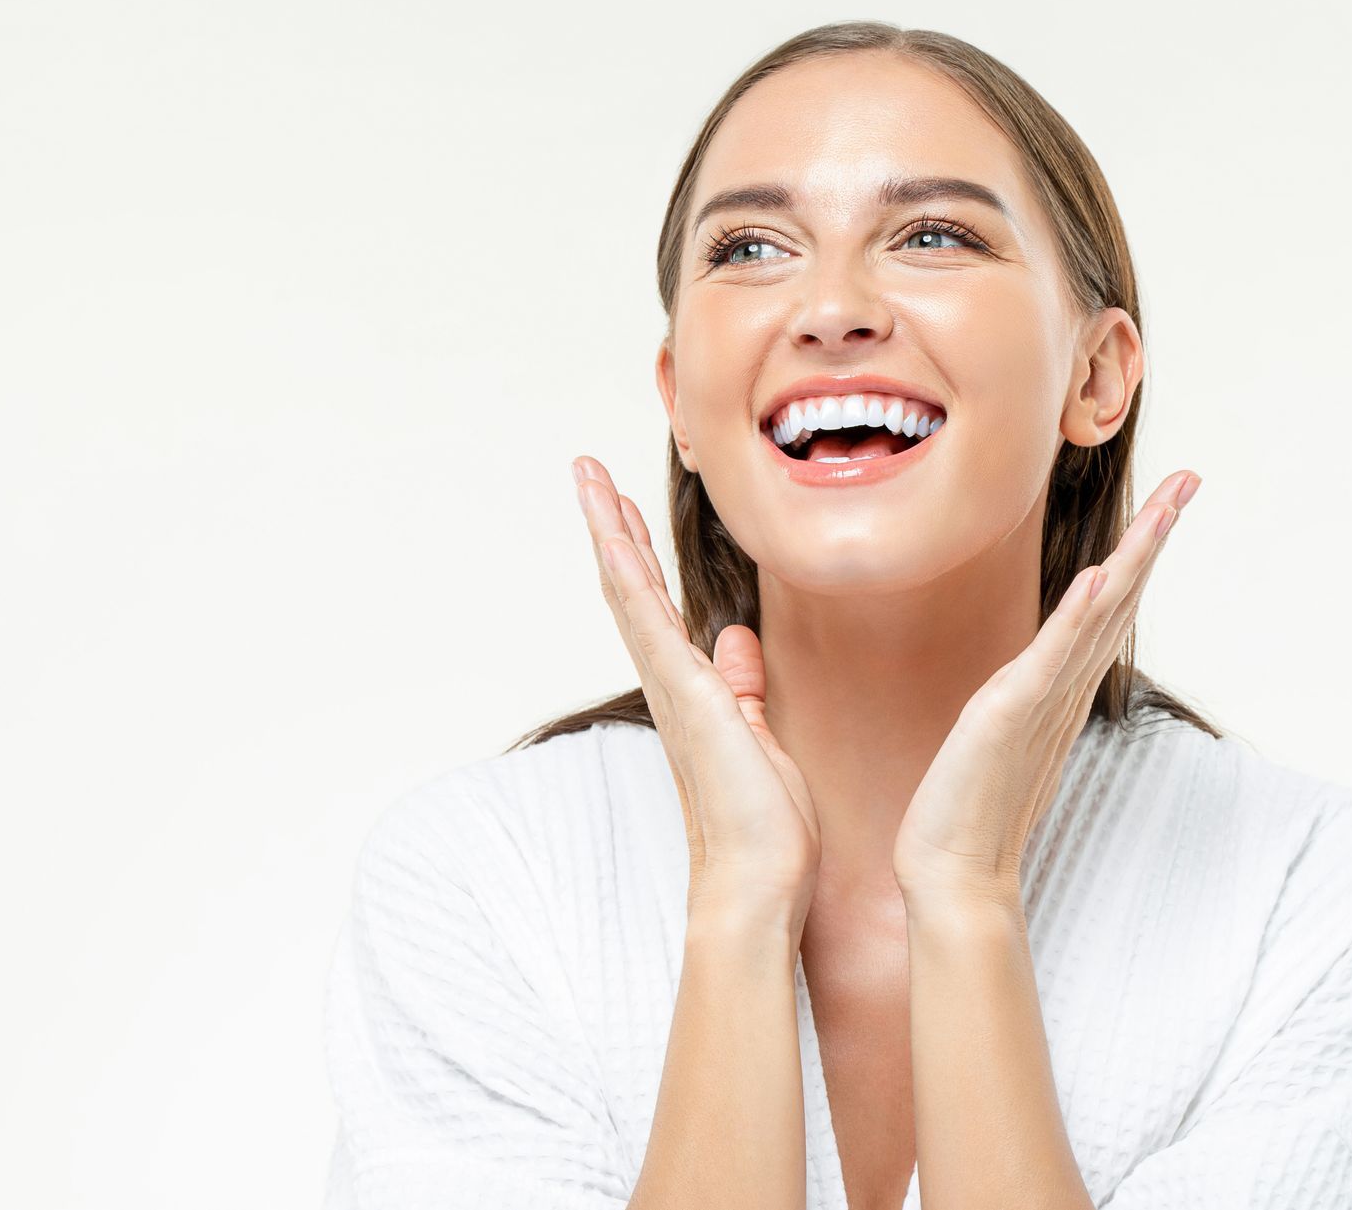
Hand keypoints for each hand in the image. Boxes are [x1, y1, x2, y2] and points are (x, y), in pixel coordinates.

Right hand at [571, 456, 821, 915]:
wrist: (759, 881)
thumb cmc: (765, 825)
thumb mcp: (761, 736)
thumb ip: (743, 687)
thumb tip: (736, 644)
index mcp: (690, 690)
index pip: (656, 607)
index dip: (639, 554)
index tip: (623, 507)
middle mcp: (669, 683)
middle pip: (629, 589)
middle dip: (609, 526)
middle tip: (586, 471)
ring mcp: (671, 687)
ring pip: (628, 592)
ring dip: (608, 530)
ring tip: (587, 476)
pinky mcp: (685, 694)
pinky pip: (647, 622)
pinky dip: (627, 574)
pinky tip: (613, 534)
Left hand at [891, 470, 1201, 906]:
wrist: (954, 871)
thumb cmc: (969, 807)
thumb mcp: (1000, 733)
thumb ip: (1025, 699)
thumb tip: (1032, 677)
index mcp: (1062, 687)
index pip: (1111, 606)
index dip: (1141, 552)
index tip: (1168, 501)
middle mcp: (1065, 688)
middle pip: (1123, 598)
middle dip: (1155, 536)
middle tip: (1189, 480)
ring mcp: (1044, 699)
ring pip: (1101, 616)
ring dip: (1134, 558)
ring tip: (1165, 507)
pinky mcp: (1013, 714)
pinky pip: (1053, 657)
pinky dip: (1080, 617)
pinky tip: (1103, 577)